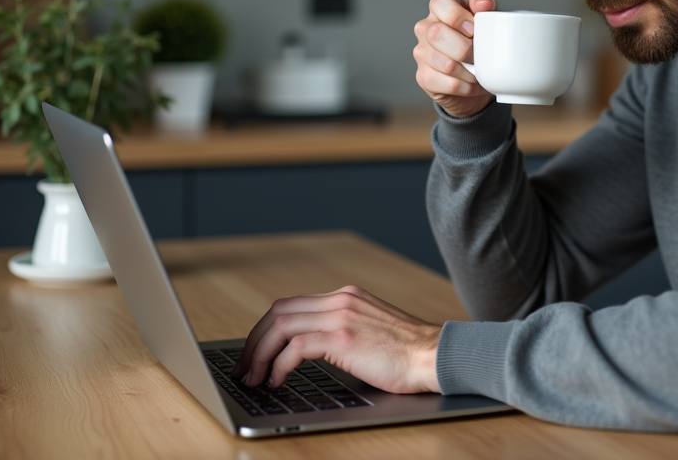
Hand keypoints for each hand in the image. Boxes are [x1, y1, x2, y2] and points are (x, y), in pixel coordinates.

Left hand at [230, 285, 441, 393]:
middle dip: (253, 342)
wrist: (435, 355)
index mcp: (346, 296)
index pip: (291, 305)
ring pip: (280, 326)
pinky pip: (295, 348)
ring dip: (258, 355)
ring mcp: (342, 316)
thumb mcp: (370, 331)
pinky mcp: (343, 337)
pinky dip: (278, 365)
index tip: (254, 353)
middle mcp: (341, 300)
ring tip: (252, 378)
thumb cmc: (407, 354)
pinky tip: (277, 381)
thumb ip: (343, 330)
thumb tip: (307, 351)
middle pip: (278, 311)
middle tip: (243, 368)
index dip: (265, 330)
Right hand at [413, 0, 497, 117]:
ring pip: (445, 63)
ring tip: (480, 72)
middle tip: (480, 55)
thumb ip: (484, 1)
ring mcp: (421, 53)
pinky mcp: (423, 77)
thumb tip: (484, 3)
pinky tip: (473, 84)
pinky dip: (467, 87)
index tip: (474, 29)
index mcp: (440, 9)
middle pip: (436, 34)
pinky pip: (448, 84)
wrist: (477, 75)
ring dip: (470, 71)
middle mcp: (425, 28)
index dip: (457, 16)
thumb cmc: (480, 39)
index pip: (439, 2)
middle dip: (466, 48)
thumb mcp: (486, 15)